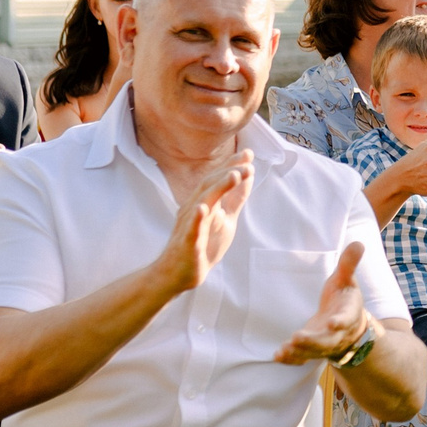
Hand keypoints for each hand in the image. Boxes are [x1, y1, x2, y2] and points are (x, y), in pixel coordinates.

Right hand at [158, 152, 252, 294]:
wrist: (178, 274)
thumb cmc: (203, 245)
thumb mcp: (225, 220)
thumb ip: (236, 200)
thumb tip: (248, 177)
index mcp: (203, 202)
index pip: (218, 179)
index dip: (232, 165)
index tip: (248, 152)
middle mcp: (194, 208)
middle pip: (210, 184)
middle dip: (228, 170)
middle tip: (246, 160)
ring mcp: (189, 225)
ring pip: (202, 202)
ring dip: (218, 187)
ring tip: (233, 174)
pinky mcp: (187, 242)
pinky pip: (191, 229)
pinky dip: (197, 218)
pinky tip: (203, 208)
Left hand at [275, 243, 371, 364]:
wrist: (349, 327)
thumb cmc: (344, 299)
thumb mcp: (347, 281)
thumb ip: (348, 264)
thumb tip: (358, 243)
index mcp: (348, 314)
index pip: (346, 319)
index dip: (340, 322)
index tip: (333, 324)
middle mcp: (337, 333)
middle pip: (327, 341)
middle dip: (313, 342)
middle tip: (297, 338)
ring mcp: (324, 344)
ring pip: (314, 352)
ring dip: (299, 352)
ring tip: (285, 349)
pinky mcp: (312, 350)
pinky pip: (303, 358)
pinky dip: (291, 360)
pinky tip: (278, 356)